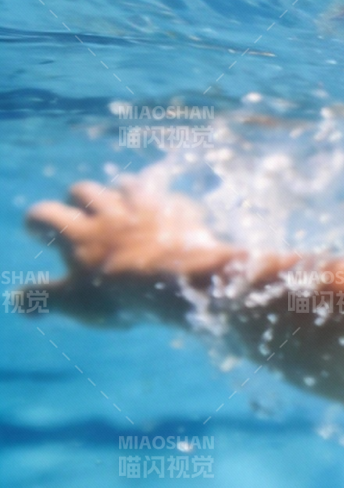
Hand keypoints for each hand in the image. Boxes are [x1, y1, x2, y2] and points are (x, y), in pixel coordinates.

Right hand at [22, 178, 234, 322]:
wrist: (182, 281)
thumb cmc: (123, 294)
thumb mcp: (76, 302)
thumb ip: (43, 299)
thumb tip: (17, 301)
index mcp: (78, 234)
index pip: (42, 215)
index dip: (37, 223)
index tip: (40, 234)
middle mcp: (108, 213)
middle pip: (82, 191)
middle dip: (79, 201)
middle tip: (84, 220)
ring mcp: (145, 207)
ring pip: (125, 185)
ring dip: (120, 193)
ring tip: (124, 211)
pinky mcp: (178, 210)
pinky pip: (168, 195)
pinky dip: (165, 202)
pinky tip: (168, 215)